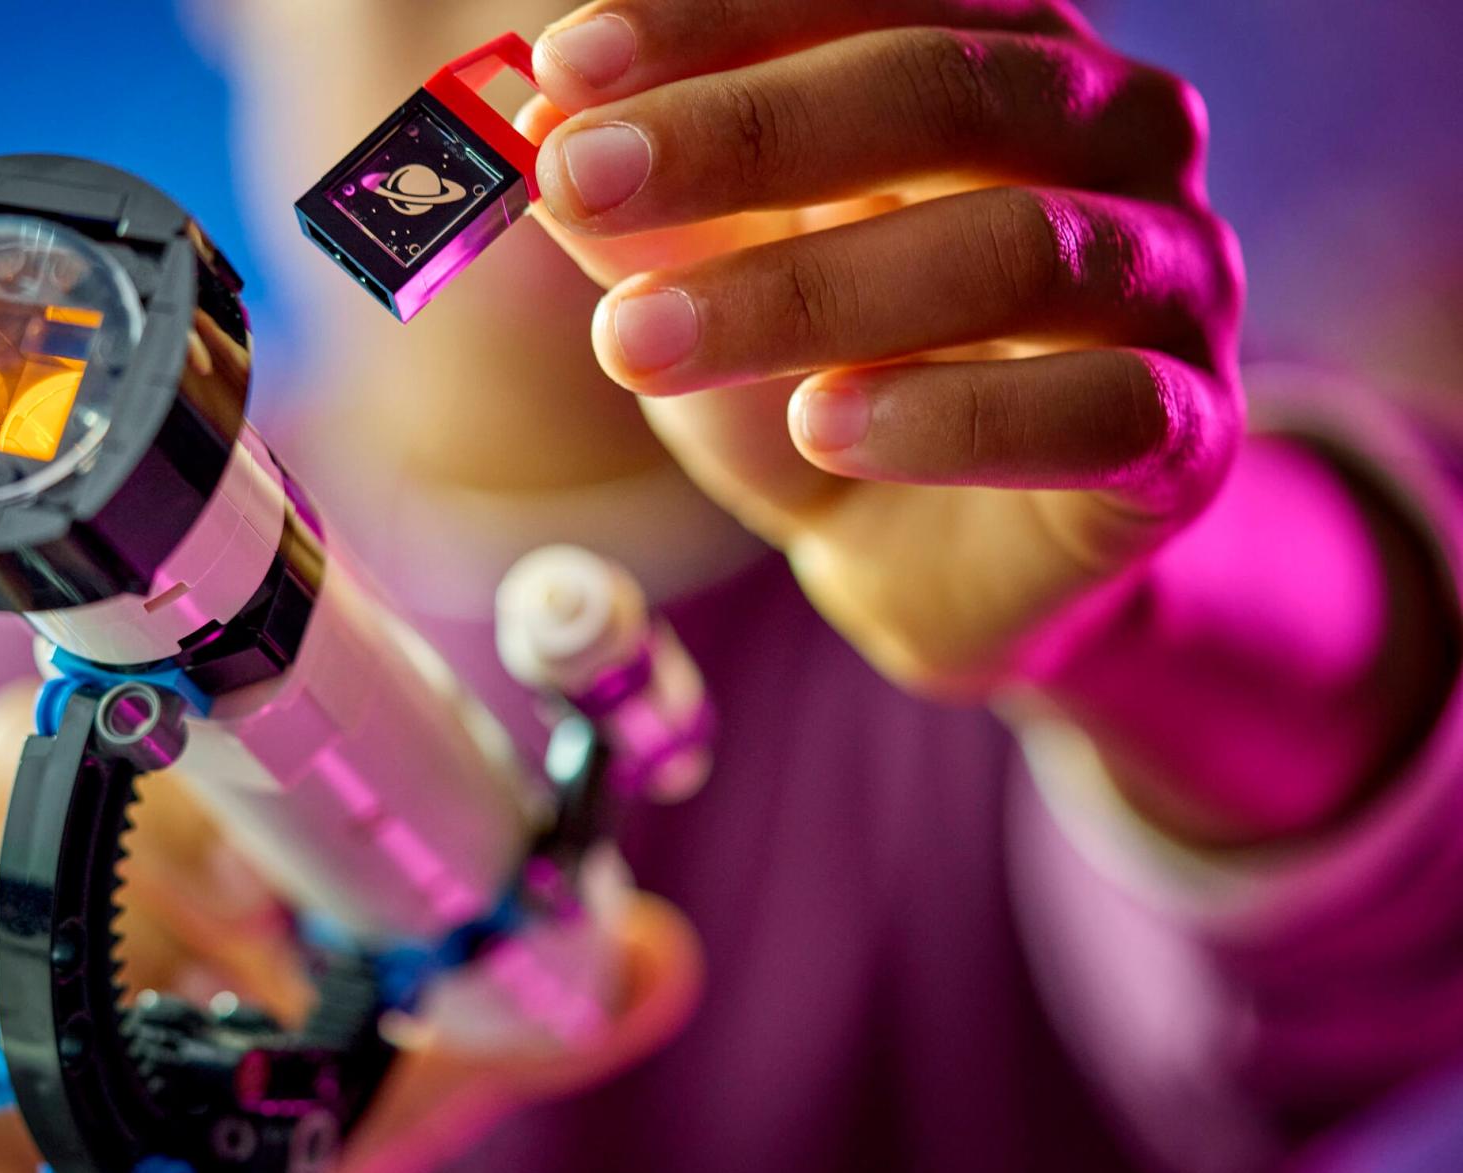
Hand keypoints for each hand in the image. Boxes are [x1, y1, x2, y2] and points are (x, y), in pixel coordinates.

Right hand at [0, 682, 699, 1172]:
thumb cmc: (247, 1141)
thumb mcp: (395, 1073)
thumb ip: (510, 1016)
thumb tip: (659, 957)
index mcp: (129, 881)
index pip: (92, 740)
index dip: (180, 763)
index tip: (285, 867)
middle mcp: (14, 925)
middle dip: (134, 868)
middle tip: (264, 962)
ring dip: (69, 972)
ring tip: (195, 1048)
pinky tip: (77, 1168)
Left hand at [522, 0, 1244, 694]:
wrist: (936, 562)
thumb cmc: (833, 387)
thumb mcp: (718, 287)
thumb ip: (651, 216)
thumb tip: (541, 138)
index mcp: (1002, 63)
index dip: (716, 20)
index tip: (562, 72)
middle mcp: (1112, 140)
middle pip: (949, 88)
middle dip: (746, 132)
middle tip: (578, 182)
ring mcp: (1171, 282)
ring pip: (1016, 248)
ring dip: (807, 292)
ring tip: (639, 341)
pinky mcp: (1186, 433)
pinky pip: (1098, 408)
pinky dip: (947, 416)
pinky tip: (824, 428)